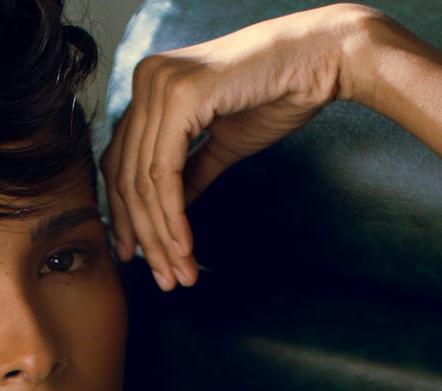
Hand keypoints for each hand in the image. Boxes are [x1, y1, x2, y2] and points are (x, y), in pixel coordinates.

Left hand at [100, 3, 380, 288]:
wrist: (320, 61)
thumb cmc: (278, 94)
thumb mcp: (221, 143)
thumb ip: (188, 173)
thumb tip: (165, 211)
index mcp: (151, 85)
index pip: (121, 161)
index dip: (124, 215)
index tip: (134, 255)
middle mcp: (146, 78)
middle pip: (127, 176)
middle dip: (144, 236)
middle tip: (161, 278)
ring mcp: (161, 84)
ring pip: (145, 182)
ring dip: (161, 237)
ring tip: (178, 273)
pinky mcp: (181, 97)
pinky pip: (165, 174)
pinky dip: (173, 217)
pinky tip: (184, 247)